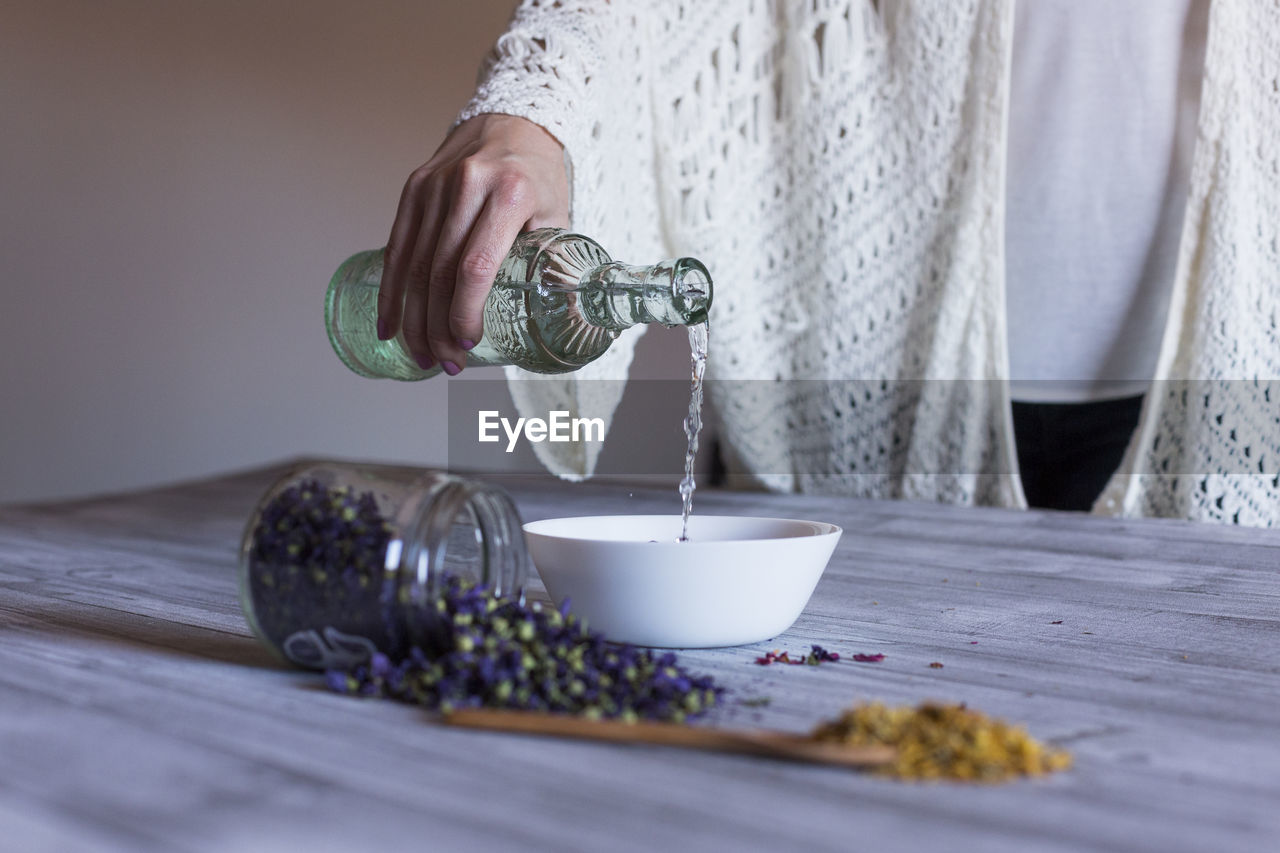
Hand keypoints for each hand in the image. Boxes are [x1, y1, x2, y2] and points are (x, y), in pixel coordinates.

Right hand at [377, 114, 568, 373]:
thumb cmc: (539, 176)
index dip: (466, 312)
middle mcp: (467, 186)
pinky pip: (396, 246)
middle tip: (446, 364)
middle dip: (438, 327)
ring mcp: (435, 185)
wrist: (512, 120)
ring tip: (422, 355)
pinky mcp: (414, 187)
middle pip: (441, 271)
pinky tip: (390, 324)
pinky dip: (391, 290)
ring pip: (415, 264)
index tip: (467, 345)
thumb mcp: (558, 215)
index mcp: (510, 193)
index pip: (477, 265)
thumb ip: (556, 263)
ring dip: (414, 318)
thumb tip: (567, 322)